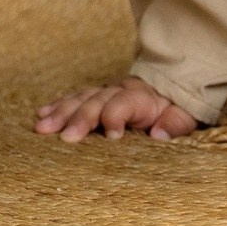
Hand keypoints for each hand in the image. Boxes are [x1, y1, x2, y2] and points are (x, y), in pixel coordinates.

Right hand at [35, 75, 198, 142]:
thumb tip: (158, 135)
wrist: (170, 88)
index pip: (125, 102)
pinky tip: (41, 114)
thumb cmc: (175, 110)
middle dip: (80, 117)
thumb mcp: (185, 117)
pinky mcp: (95, 96)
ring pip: (81, 98)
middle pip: (97, 100)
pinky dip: (58, 106)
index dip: (116, 116)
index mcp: (143, 97)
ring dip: (61, 112)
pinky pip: (74, 98)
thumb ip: (174, 124)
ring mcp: (105, 91)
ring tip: (43, 127)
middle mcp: (120, 90)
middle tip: (65, 137)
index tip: (111, 136)